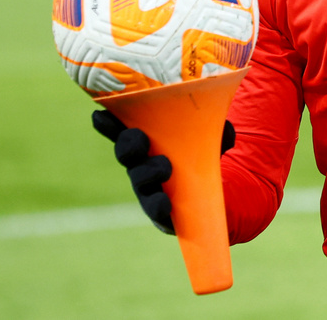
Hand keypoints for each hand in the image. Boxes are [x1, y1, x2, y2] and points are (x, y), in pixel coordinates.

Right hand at [91, 110, 235, 234]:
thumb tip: (226, 133)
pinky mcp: (159, 211)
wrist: (215, 195)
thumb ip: (219, 131)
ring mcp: (148, 188)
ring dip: (149, 173)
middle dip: (129, 144)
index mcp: (148, 140)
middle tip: (140, 138)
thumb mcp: (213, 138)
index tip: (100, 114)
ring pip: (140, 180)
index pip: (122, 128)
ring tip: (165, 168)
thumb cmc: (202, 156)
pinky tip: (164, 202)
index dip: (109, 123)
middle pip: (126, 152)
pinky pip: (154, 210)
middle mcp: (141, 163)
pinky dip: (158, 205)